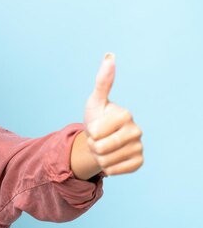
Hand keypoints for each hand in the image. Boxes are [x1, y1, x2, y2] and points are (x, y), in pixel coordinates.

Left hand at [83, 53, 143, 175]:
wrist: (99, 140)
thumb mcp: (95, 101)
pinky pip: (115, 171)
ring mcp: (139, 146)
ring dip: (98, 157)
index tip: (95, 128)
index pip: (95, 132)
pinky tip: (111, 158)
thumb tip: (110, 56)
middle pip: (100, 148)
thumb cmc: (96, 118)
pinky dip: (107, 167)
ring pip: (106, 161)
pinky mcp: (139, 162)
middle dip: (92, 146)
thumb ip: (102, 82)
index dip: (89, 133)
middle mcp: (137, 130)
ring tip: (103, 148)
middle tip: (97, 140)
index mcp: (126, 114)